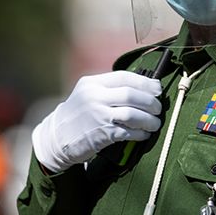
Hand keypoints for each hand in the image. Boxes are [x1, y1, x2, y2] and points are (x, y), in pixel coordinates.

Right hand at [32, 71, 162, 172]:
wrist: (57, 137)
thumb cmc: (78, 114)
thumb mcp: (87, 93)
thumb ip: (109, 88)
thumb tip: (143, 87)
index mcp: (92, 83)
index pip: (124, 77)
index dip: (145, 82)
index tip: (157, 89)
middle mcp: (94, 97)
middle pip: (131, 95)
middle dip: (150, 102)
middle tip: (158, 108)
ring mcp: (98, 115)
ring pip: (132, 114)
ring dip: (149, 119)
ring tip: (154, 123)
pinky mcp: (102, 134)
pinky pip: (128, 131)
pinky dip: (140, 133)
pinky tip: (144, 134)